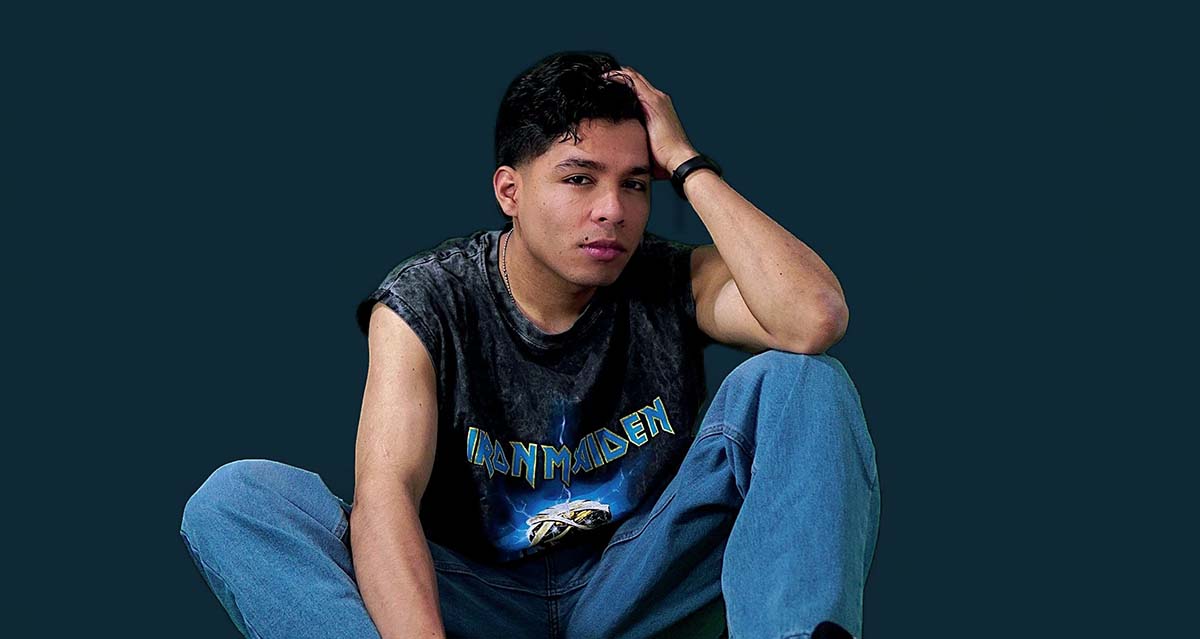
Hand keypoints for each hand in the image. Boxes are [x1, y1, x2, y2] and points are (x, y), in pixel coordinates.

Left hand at [602, 66, 697, 180]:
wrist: (678, 159)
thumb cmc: (664, 157)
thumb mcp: (644, 143)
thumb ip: (634, 136)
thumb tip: (618, 144)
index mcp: (656, 108)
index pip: (637, 88)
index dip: (621, 83)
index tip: (604, 85)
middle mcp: (659, 99)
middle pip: (635, 79)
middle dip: (617, 76)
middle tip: (598, 78)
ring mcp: (657, 99)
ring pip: (633, 77)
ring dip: (616, 74)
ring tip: (599, 76)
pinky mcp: (653, 102)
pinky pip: (633, 82)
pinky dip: (618, 77)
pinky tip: (605, 78)